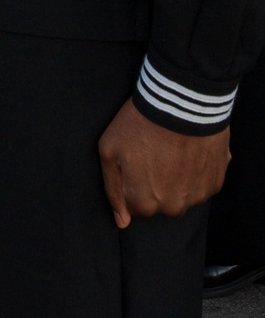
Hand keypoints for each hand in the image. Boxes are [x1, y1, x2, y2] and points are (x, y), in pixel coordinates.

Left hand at [99, 98, 229, 227]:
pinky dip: (195, 171)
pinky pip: (201, 184)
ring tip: (171, 149)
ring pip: (181, 195)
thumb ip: (113, 190)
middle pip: (159, 202)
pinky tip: (188, 150)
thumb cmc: (140, 125)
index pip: (135, 205)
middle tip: (153, 153)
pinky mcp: (215, 182)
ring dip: (176, 179)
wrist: (180, 103)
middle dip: (154, 183)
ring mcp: (197, 197)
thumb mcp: (109, 150)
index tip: (135, 160)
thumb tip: (121, 221)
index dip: (133, 181)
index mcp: (145, 203)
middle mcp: (173, 208)